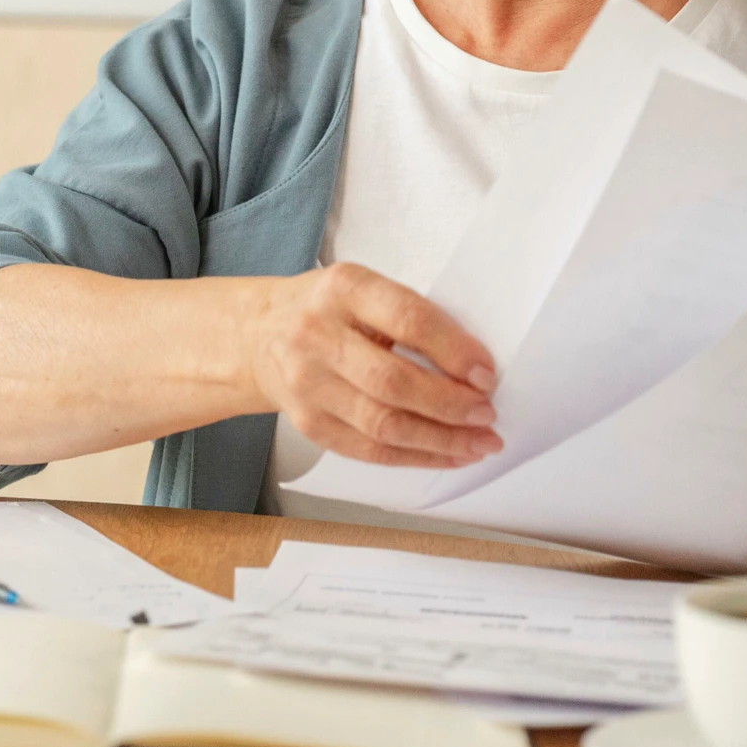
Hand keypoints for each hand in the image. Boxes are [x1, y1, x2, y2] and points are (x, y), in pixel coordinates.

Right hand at [246, 263, 500, 467]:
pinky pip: (369, 450)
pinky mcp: (308, 423)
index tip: (487, 375)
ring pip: (384, 425)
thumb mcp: (363, 290)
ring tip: (480, 443)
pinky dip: (416, 457)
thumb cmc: (327, 310)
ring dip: (441, 440)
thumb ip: (409, 317)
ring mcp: (308, 384)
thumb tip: (473, 367)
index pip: (408, 320)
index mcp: (343, 289)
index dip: (454, 351)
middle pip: (394, 382)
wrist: (258, 334)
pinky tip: (448, 454)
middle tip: (488, 415)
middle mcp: (318, 335)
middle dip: (451, 405)